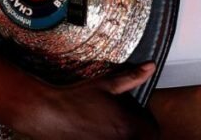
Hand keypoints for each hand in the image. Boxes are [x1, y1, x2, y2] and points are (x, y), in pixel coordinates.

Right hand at [13, 62, 158, 139]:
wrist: (47, 113)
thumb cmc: (76, 98)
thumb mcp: (106, 84)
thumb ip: (132, 77)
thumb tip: (150, 67)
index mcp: (128, 126)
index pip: (153, 132)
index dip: (147, 126)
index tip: (140, 121)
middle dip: (136, 134)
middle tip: (122, 125)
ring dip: (123, 138)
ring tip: (109, 130)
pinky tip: (99, 134)